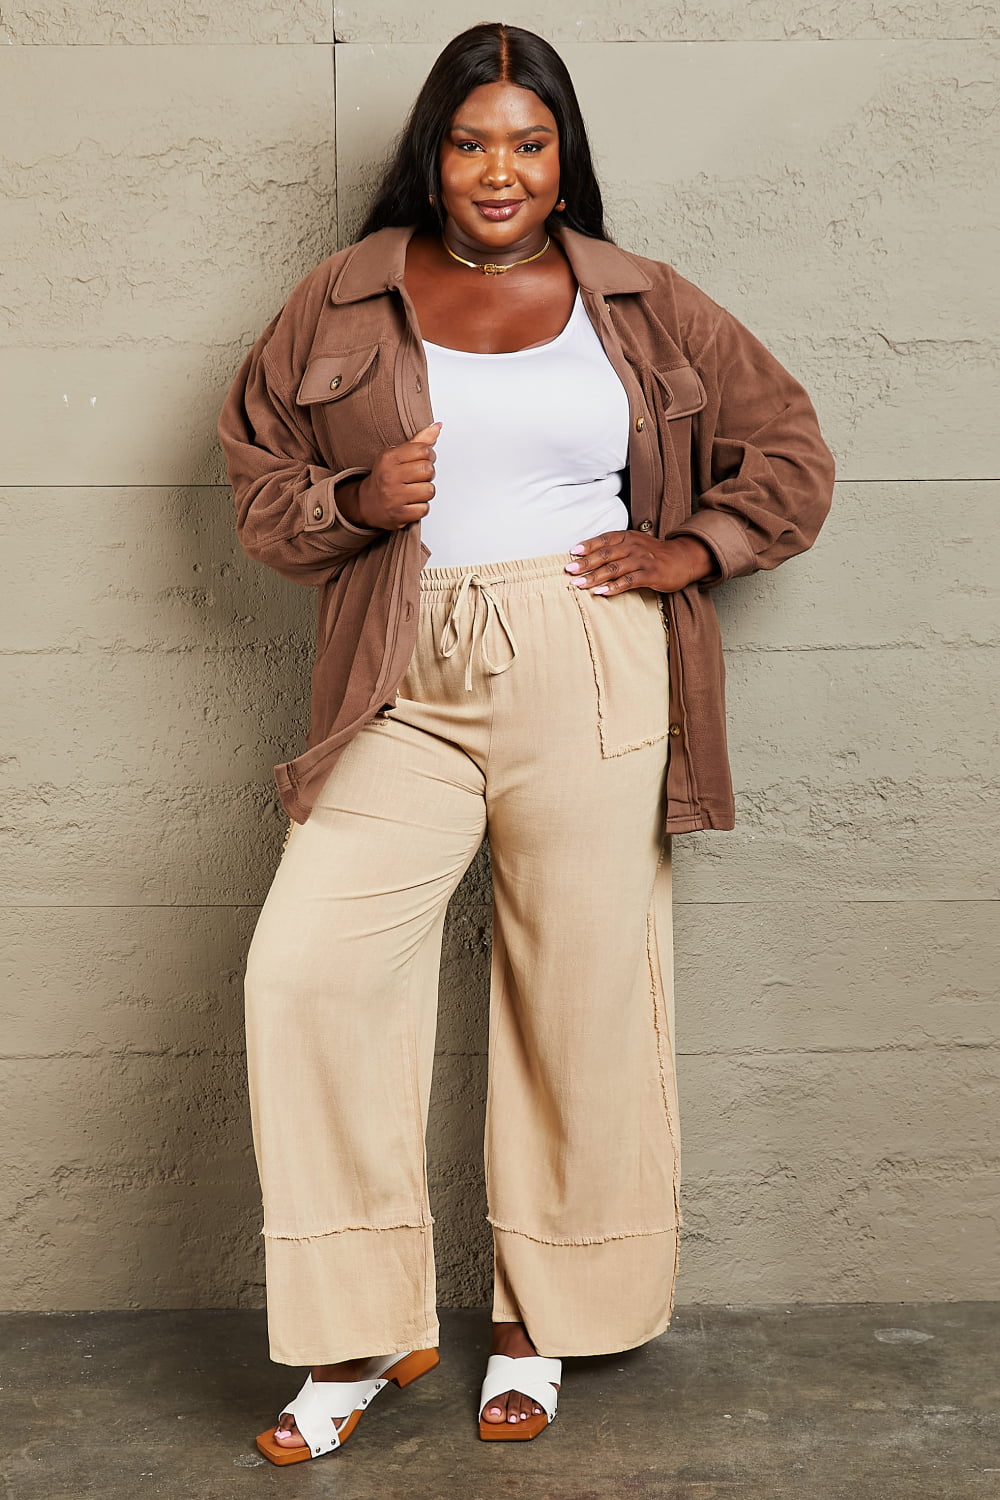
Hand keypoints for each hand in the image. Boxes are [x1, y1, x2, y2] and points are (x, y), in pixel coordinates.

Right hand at [337, 422, 440, 530]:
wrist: (366, 503)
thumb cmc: (386, 476)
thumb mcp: (397, 454)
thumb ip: (419, 441)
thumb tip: (438, 426)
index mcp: (389, 458)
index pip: (424, 450)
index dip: (428, 456)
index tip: (421, 460)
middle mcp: (390, 476)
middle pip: (428, 470)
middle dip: (427, 474)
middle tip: (417, 477)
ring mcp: (394, 497)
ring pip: (429, 490)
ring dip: (425, 492)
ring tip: (413, 491)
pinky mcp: (399, 514)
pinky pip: (424, 509)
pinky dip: (420, 507)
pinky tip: (410, 503)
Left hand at [565, 530, 715, 595]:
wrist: (683, 558)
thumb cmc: (654, 554)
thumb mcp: (635, 544)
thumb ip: (616, 548)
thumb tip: (588, 557)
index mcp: (627, 537)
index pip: (604, 540)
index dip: (587, 545)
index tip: (572, 553)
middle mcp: (633, 546)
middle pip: (605, 554)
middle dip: (586, 563)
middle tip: (569, 570)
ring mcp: (642, 560)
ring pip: (614, 569)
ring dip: (594, 577)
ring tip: (579, 584)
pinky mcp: (650, 574)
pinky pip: (628, 581)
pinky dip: (613, 587)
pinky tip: (601, 592)